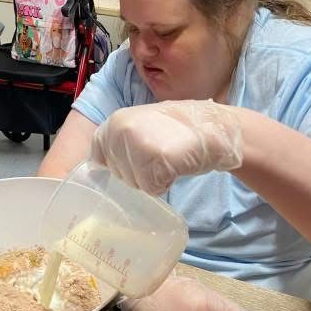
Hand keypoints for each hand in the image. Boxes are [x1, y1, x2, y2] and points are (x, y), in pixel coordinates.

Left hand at [91, 100, 241, 194]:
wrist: (212, 127)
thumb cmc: (178, 130)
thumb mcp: (140, 125)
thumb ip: (119, 141)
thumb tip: (100, 166)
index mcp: (114, 121)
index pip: (99, 157)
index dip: (120, 164)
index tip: (139, 159)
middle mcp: (120, 131)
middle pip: (119, 174)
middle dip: (138, 172)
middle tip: (160, 154)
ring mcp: (137, 145)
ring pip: (135, 183)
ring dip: (152, 178)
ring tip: (169, 157)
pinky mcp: (155, 161)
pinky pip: (152, 188)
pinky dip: (165, 183)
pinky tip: (176, 166)